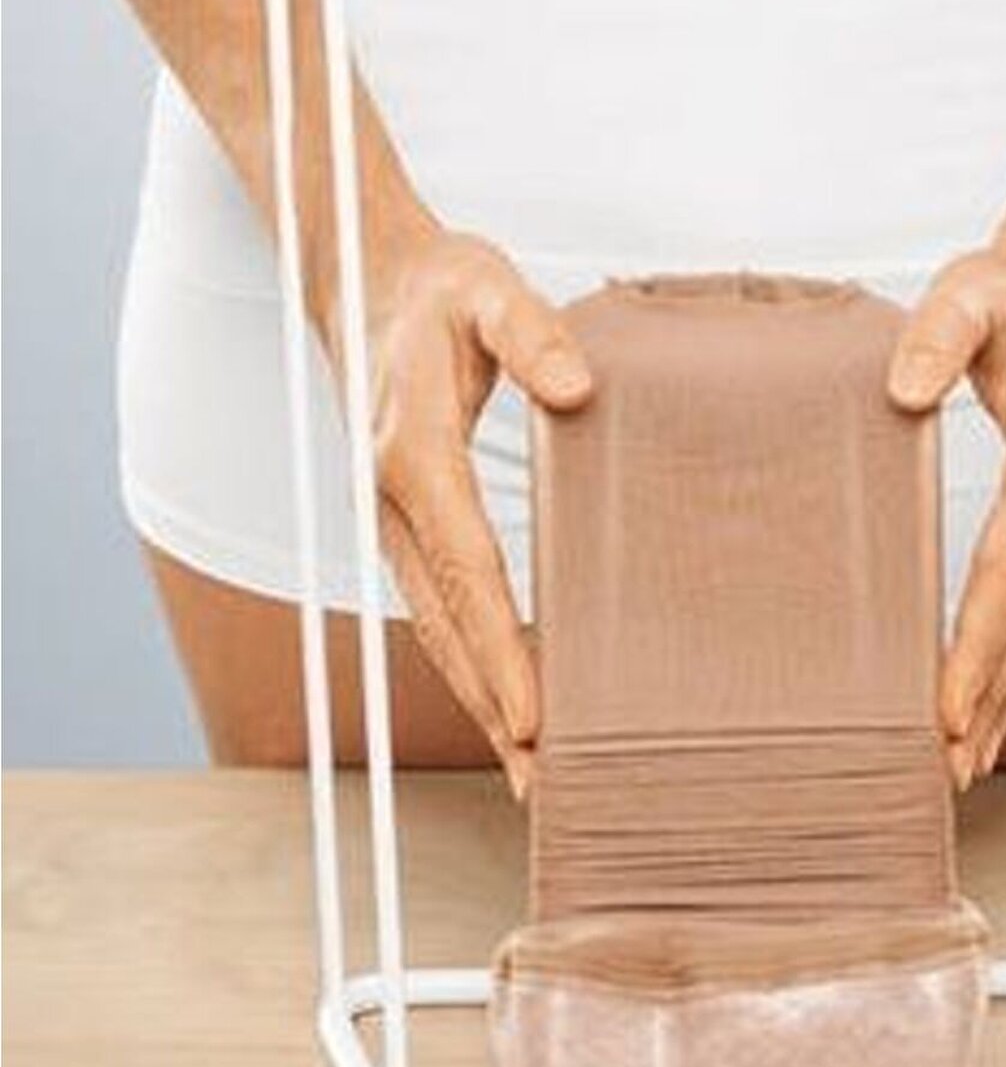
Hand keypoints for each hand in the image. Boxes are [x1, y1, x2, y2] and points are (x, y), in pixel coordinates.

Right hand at [320, 208, 592, 797]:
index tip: (533, 715)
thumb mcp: (488, 288)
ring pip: (439, 633)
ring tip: (531, 775)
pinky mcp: (408, 528)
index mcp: (414, 456)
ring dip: (482, 705)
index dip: (502, 650)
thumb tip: (578, 390)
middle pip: (449, 628)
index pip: (468, 572)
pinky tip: (511, 711)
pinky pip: (442, 612)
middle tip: (543, 782)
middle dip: (494, 710)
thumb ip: (531, 333)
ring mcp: (394, 523)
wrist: (367, 284)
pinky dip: (475, 668)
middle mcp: (393, 504)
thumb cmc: (438, 290)